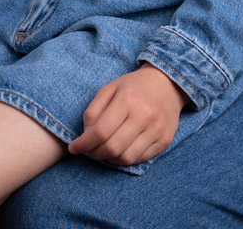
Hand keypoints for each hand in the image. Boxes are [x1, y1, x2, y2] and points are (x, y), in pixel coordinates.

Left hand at [68, 64, 187, 165]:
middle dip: (95, 153)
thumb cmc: (134, 87)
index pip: (101, 131)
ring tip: (105, 150)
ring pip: (126, 158)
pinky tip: (121, 149)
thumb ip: (93, 111)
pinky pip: (140, 159)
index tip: (74, 148)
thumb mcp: (110, 89)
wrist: (168, 84)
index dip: (83, 143)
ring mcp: (157, 129)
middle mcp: (144, 115)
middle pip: (112, 148)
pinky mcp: (165, 140)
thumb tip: (85, 136)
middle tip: (89, 150)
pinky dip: (125, 159)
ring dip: (110, 159)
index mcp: (128, 99)